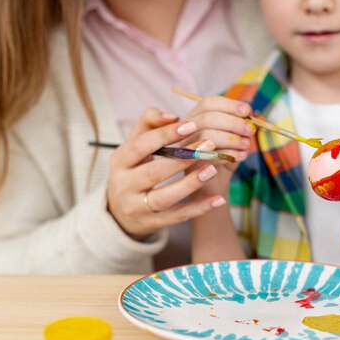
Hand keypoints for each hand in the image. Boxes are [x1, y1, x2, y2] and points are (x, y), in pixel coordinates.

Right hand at [107, 109, 227, 239]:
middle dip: (182, 159)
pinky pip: (178, 217)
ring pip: (164, 198)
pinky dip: (199, 208)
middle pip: (153, 172)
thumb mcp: (134, 145)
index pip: (141, 146)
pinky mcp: (153, 223)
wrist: (120, 211)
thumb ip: (149, 124)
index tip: (191, 124)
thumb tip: (172, 116)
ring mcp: (137, 207)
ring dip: (189, 184)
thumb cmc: (134, 168)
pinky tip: (219, 199)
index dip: (165, 135)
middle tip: (209, 144)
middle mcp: (124, 185)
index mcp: (119, 161)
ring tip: (212, 169)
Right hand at [183, 96, 254, 196]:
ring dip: (231, 139)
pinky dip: (228, 154)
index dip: (229, 104)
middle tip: (250, 130)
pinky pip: (208, 156)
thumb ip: (242, 125)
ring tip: (246, 145)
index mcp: (197, 117)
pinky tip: (241, 157)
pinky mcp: (190, 165)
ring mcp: (186, 147)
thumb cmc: (224, 155)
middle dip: (233, 122)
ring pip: (206, 135)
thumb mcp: (236, 137)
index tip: (247, 111)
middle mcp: (187, 130)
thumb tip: (254, 115)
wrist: (214, 183)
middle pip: (207, 118)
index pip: (209, 103)